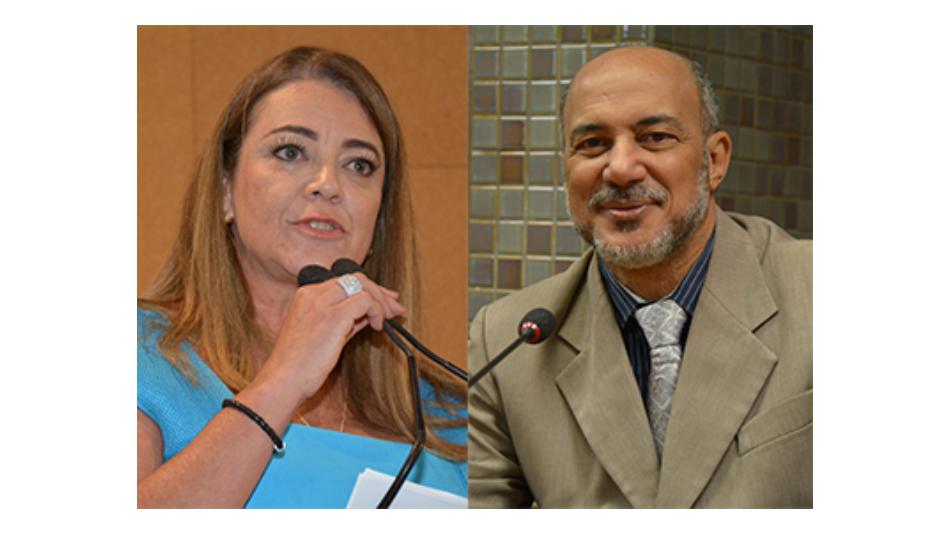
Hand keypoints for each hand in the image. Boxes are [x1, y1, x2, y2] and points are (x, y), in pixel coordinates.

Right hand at [254, 273, 405, 403]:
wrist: (283, 381)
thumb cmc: (300, 365)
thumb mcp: (326, 334)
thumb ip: (347, 320)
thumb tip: (370, 314)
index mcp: (307, 295)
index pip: (345, 281)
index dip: (368, 290)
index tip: (384, 302)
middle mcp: (313, 294)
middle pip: (356, 279)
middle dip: (380, 292)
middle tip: (395, 308)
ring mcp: (322, 303)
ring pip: (363, 286)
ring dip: (381, 302)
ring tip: (389, 319)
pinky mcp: (334, 316)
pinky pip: (365, 301)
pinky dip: (377, 311)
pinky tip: (378, 327)